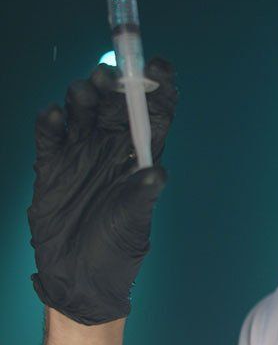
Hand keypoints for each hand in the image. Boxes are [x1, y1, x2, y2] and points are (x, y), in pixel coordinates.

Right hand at [27, 57, 177, 324]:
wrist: (77, 279)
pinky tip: (54, 117)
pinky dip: (51, 123)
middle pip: (115, 105)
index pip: (154, 115)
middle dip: (114, 86)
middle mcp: (111, 148)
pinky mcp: (51, 165)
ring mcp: (80, 153)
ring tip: (84, 93)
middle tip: (109, 76)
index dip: (159, 88)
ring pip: (82, 113)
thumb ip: (141, 198)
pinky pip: (50, 136)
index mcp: (139, 157)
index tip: (159, 65)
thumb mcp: (133, 227)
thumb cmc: (116, 252)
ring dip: (83, 98)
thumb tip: (156, 173)